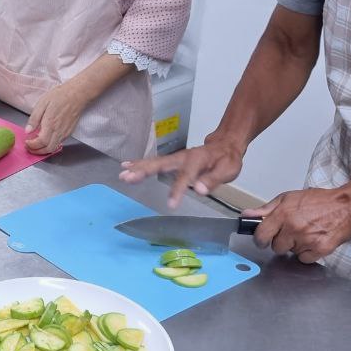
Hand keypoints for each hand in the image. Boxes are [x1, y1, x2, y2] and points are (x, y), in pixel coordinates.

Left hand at [24, 82, 86, 153]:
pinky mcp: (69, 132)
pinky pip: (59, 143)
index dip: (32, 145)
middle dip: (37, 151)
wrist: (77, 94)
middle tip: (29, 147)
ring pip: (54, 148)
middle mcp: (59, 131)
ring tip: (36, 144)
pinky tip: (45, 139)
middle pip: (48, 149)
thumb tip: (28, 130)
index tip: (26, 142)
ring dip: (44, 149)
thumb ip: (34, 119)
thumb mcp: (42, 103)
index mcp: (51, 124)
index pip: (41, 142)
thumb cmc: (60, 96)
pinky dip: (50, 145)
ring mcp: (65, 132)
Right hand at [119, 136, 244, 208]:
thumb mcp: (228, 169)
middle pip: (161, 164)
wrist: (225, 145)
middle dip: (144, 171)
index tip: (171, 205)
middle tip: (127, 178)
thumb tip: (199, 190)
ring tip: (122, 175)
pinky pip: (154, 162)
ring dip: (138, 169)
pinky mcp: (171, 160)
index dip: (178, 190)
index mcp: (197, 160)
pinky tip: (126, 166)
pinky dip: (139, 164)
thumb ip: (213, 179)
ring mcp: (175, 157)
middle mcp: (182, 157)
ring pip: (154, 163)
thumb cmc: (227, 159)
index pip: (185, 176)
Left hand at [246, 188, 350, 263]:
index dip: (260, 239)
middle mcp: (294, 228)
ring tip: (305, 233)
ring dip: (295, 246)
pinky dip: (307, 253)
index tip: (262, 239)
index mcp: (283, 214)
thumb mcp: (288, 198)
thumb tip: (246, 215)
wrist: (346, 206)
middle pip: (275, 247)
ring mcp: (307, 240)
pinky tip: (313, 241)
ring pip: (290, 253)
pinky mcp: (320, 249)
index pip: (261, 235)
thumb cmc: (318, 201)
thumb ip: (266, 209)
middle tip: (291, 232)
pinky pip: (304, 259)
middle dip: (280, 241)